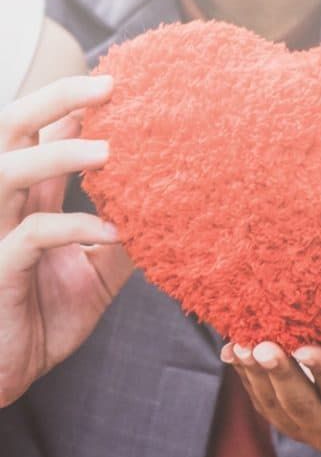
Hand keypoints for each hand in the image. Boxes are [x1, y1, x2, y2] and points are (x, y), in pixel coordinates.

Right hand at [0, 75, 132, 406]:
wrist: (7, 373)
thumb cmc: (41, 317)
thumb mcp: (93, 274)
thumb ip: (119, 239)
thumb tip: (169, 212)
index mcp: (27, 200)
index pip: (42, 134)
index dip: (75, 105)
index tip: (125, 83)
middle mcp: (5, 206)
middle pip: (10, 128)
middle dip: (55, 100)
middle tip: (109, 84)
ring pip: (6, 171)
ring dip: (57, 154)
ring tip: (109, 150)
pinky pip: (31, 236)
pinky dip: (73, 227)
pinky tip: (113, 232)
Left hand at [221, 323, 320, 456]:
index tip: (307, 348)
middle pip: (304, 406)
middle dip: (281, 375)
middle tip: (262, 344)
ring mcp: (306, 428)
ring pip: (275, 407)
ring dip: (255, 375)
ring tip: (241, 344)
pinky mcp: (285, 417)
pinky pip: (260, 401)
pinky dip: (244, 376)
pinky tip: (232, 350)